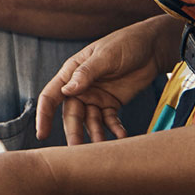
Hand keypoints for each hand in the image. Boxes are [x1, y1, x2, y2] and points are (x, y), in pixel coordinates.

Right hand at [34, 15, 181, 145]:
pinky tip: (122, 136)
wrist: (152, 47)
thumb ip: (86, 73)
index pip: (52, 95)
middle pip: (72, 114)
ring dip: (95, 134)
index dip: (44, 115)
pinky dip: (114, 129)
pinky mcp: (112, 104)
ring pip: (90, 121)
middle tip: (77, 151)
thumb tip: (66, 90)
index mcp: (71, 73)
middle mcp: (81, 88)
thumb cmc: (125, 43)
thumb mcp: (105, 56)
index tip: (42, 134)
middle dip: (74, 132)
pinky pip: (109, 120)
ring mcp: (96, 97)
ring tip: (103, 148)